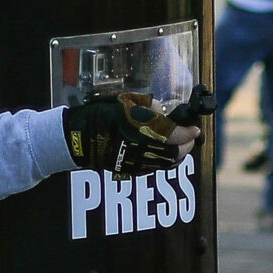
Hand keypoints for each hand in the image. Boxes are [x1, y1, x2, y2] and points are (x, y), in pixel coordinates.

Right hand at [63, 87, 207, 175]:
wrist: (77, 139)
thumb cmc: (99, 115)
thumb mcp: (124, 102)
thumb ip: (147, 106)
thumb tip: (161, 111)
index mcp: (141, 128)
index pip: (174, 134)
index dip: (188, 132)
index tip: (195, 128)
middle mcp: (142, 148)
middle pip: (176, 153)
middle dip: (186, 145)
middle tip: (189, 137)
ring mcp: (138, 162)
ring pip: (168, 164)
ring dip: (178, 154)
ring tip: (179, 145)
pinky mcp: (132, 170)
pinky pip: (156, 168)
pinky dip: (165, 161)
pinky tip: (163, 152)